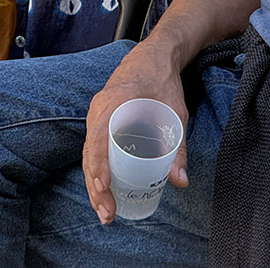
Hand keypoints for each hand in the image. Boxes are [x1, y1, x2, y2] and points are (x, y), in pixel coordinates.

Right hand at [82, 43, 189, 224]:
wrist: (153, 56)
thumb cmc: (163, 81)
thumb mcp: (176, 112)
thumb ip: (177, 146)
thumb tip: (180, 180)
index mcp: (116, 101)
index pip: (100, 137)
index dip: (99, 164)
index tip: (103, 187)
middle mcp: (100, 108)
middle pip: (91, 153)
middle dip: (96, 187)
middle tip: (109, 214)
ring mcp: (97, 115)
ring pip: (89, 154)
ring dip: (94, 185)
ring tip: (106, 212)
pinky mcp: (100, 121)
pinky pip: (93, 148)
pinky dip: (96, 171)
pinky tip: (104, 193)